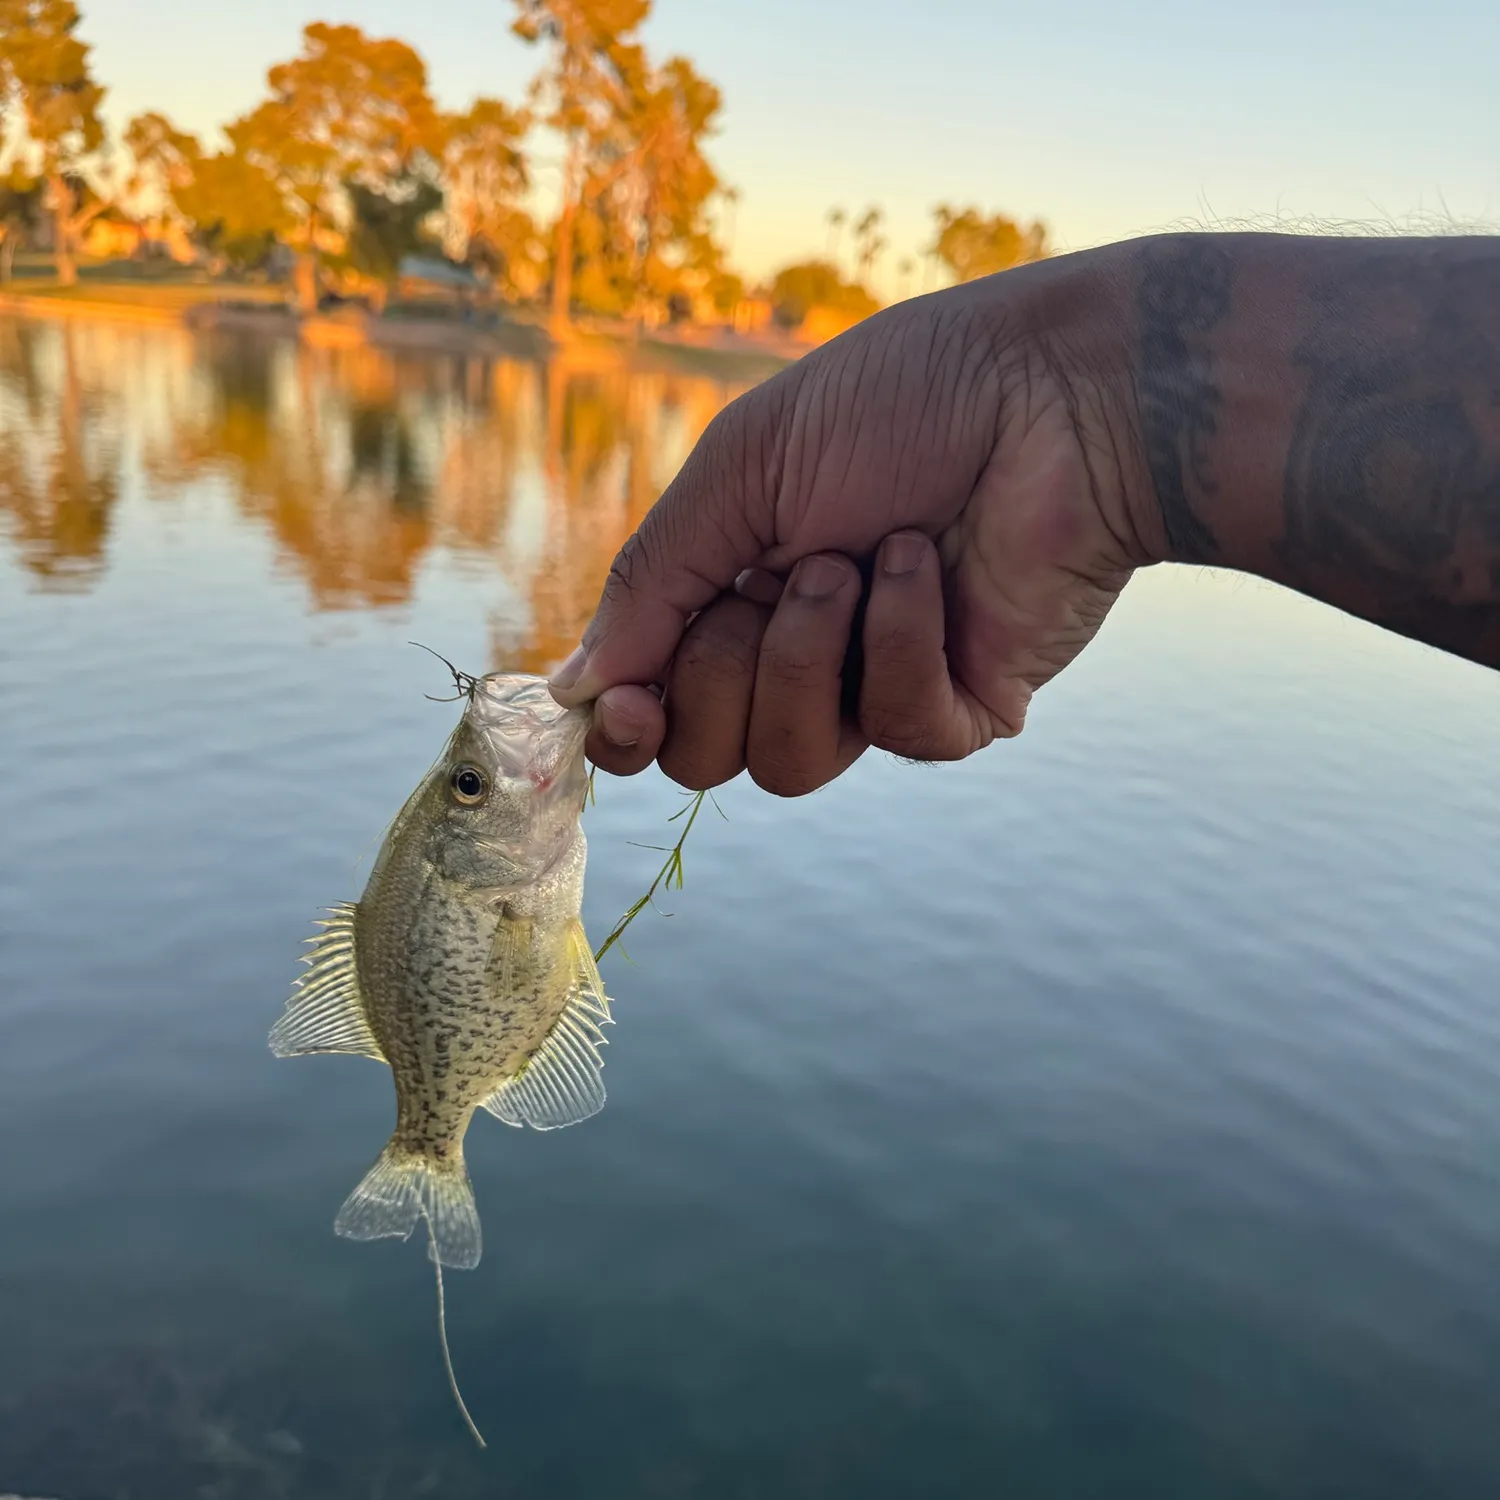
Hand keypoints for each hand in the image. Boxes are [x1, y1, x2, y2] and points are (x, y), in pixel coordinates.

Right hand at [548, 253, 1152, 794]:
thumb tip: (576, 689)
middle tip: (775, 578)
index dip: (629, 729)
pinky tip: (924, 566)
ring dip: (807, 655)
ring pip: (792, 764)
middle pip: (708, 754)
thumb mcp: (742, 471)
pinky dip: (899, 641)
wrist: (1049, 386)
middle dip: (720, 670)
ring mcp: (880, 688)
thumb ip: (650, 582)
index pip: (658, 712)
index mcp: (734, 595)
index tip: (622, 705)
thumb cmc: (898, 402)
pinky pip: (899, 731)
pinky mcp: (964, 708)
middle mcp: (799, 655)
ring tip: (856, 562)